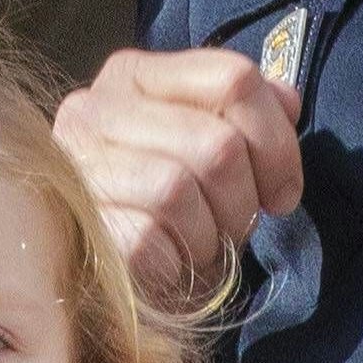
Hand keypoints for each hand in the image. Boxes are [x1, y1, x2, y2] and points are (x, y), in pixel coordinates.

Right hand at [53, 47, 303, 313]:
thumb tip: (286, 101)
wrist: (117, 287)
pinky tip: (171, 265)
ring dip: (209, 233)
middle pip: (218, 143)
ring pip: (178, 188)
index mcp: (135, 75)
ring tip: (201, 244)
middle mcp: (94, 108)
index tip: (281, 190)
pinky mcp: (76, 224)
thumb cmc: (177, 213)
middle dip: (243, 199)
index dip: (276, 141)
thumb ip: (247, 114)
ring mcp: (78, 166)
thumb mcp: (215, 151)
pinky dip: (175, 263)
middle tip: (234, 224)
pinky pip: (147, 239)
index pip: (233, 78)